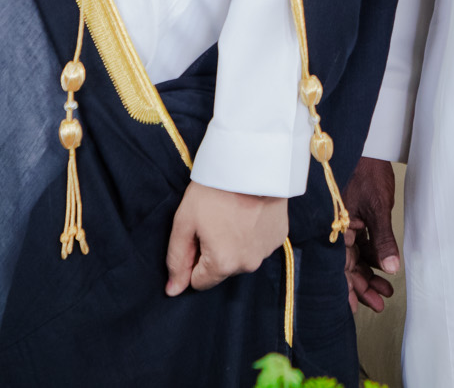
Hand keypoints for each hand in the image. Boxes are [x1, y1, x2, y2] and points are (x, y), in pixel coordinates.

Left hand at [165, 182, 288, 294]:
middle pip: (221, 270)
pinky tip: (249, 212)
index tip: (197, 233)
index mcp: (223, 264)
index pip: (199, 282)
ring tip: (233, 213)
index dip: (193, 259)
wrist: (251, 163)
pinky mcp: (279, 237)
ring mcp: (266, 251)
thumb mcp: (185, 222)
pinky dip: (252, 233)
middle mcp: (248, 265)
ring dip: (234, 243)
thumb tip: (173, 291)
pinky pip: (258, 245)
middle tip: (215, 219)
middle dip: (214, 251)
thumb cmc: (213, 191)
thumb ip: (177, 259)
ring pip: (241, 258)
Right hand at [343, 157, 400, 311]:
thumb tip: (391, 268)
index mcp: (335, 227)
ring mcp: (345, 223)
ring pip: (355, 256)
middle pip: (347, 265)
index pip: (339, 266)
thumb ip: (383, 240)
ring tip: (386, 289)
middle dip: (363, 285)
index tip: (357, 306)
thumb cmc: (366, 171)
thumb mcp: (377, 208)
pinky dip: (371, 255)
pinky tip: (382, 265)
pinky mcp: (353, 217)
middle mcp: (336, 227)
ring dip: (369, 272)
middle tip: (379, 302)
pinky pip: (360, 243)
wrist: (367, 146)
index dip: (348, 288)